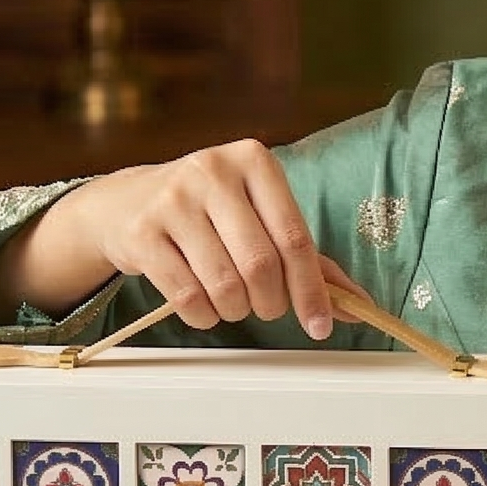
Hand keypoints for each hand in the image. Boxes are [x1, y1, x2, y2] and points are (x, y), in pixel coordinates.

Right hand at [0, 140, 354, 335]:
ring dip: (236, 311)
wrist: (127, 202)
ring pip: (225, 285)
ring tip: (234, 303)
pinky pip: (187, 296)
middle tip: (268, 308)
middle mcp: (212, 171)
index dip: (311, 290)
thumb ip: (311, 259)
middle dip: (272, 303)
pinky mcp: (141, 232)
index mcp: (254, 161)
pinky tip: (204, 306)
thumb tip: (359, 306)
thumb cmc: (212, 213)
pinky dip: (204, 315)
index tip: (320, 324)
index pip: (295, 238)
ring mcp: (172, 199)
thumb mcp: (261, 218)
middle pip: (261, 265)